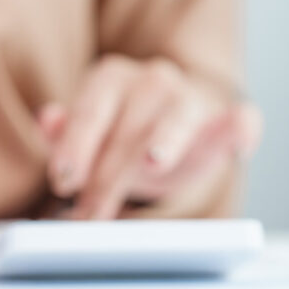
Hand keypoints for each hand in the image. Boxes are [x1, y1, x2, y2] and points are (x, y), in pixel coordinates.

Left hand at [37, 55, 261, 218]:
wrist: (175, 126)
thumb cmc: (124, 134)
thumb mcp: (90, 138)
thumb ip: (66, 133)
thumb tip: (48, 119)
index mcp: (111, 78)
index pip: (90, 112)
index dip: (75, 147)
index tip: (63, 180)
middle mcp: (152, 80)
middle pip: (129, 126)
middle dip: (108, 172)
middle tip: (91, 210)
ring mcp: (193, 97)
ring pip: (178, 117)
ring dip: (166, 140)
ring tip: (153, 161)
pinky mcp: (228, 117)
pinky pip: (240, 119)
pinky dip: (240, 129)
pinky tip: (238, 146)